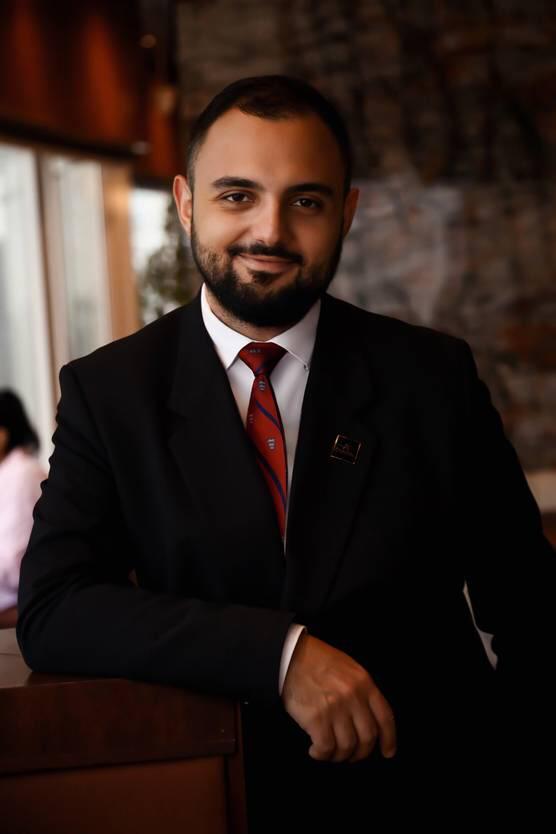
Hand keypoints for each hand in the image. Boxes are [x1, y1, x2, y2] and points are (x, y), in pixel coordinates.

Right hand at [281, 633, 396, 763]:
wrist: (290, 656)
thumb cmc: (317, 660)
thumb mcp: (348, 668)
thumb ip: (361, 690)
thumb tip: (368, 717)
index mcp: (364, 683)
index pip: (385, 717)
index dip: (389, 739)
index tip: (387, 752)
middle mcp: (353, 696)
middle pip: (367, 737)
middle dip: (361, 753)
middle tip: (352, 756)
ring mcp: (335, 708)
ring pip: (347, 746)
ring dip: (339, 755)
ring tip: (330, 752)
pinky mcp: (316, 718)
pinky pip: (326, 747)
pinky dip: (321, 754)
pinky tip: (315, 750)